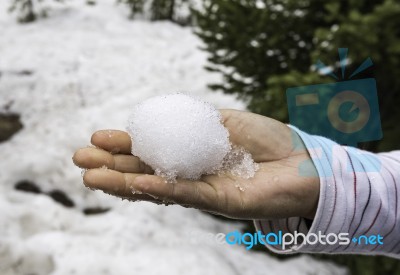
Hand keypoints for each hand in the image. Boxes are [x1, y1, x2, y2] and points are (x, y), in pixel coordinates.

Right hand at [73, 109, 318, 219]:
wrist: (304, 161)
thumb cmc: (269, 139)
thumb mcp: (227, 122)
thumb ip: (197, 122)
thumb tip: (164, 119)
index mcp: (192, 153)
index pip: (151, 150)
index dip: (125, 144)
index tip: (99, 136)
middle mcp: (192, 173)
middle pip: (145, 170)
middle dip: (112, 166)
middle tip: (79, 159)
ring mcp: (203, 190)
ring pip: (157, 186)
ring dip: (124, 182)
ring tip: (91, 177)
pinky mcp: (219, 202)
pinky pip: (185, 194)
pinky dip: (160, 188)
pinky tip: (137, 183)